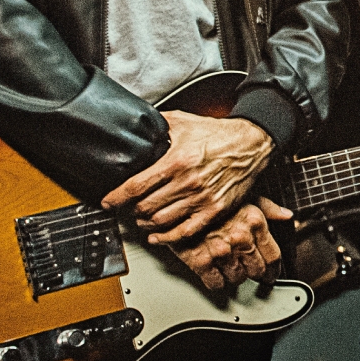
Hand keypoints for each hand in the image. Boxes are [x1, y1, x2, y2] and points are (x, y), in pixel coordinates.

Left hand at [101, 112, 273, 243]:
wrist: (252, 143)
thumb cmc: (219, 134)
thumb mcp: (185, 122)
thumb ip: (159, 125)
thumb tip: (138, 125)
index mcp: (177, 161)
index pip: (136, 186)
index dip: (116, 197)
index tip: (108, 202)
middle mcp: (187, 182)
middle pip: (145, 207)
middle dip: (130, 210)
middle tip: (126, 208)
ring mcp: (201, 199)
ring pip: (161, 221)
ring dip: (145, 223)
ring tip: (141, 219)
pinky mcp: (214, 210)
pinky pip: (184, 232)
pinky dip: (167, 238)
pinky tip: (158, 236)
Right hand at [170, 196, 291, 290]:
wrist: (177, 197)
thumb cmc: (211, 194)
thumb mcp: (245, 194)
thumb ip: (268, 208)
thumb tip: (286, 216)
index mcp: (255, 222)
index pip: (273, 256)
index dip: (274, 270)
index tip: (272, 274)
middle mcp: (240, 238)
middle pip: (257, 270)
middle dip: (255, 273)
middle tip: (250, 271)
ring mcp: (221, 251)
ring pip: (237, 278)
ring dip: (235, 276)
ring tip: (230, 268)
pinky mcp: (200, 261)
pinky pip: (215, 283)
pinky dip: (217, 282)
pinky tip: (216, 274)